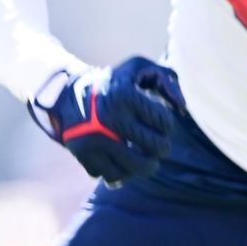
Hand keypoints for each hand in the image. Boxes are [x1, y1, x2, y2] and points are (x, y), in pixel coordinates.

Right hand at [29, 56, 180, 185]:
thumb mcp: (137, 69)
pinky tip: (122, 162)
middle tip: (156, 144)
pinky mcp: (84, 155)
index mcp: (125, 96)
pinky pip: (114, 176)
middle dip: (162, 147)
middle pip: (157, 148)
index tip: (158, 122)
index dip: (167, 124)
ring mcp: (96, 140)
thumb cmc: (111, 83)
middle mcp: (110, 119)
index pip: (165, 122)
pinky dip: (122, 174)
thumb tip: (182, 107)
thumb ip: (165, 80)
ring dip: (147, 166)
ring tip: (145, 158)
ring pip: (138, 167)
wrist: (64, 95)